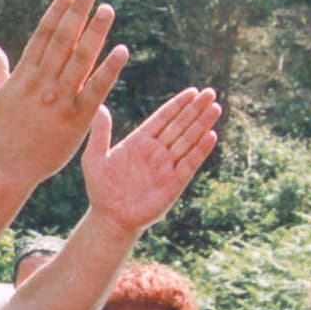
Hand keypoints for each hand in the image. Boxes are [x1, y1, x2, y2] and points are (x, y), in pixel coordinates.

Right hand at [0, 0, 128, 188]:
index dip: (58, 11)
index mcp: (24, 75)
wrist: (6, 167)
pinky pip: (96, 89)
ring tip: (107, 10)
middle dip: (77, 12)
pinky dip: (109, 69)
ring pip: (80, 58)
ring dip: (95, 32)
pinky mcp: (76, 118)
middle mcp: (43, 83)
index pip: (43, 35)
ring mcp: (60, 99)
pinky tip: (122, 50)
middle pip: (63, 40)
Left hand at [81, 89, 220, 232]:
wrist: (110, 218)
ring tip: (215, 108)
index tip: (193, 91)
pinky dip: (200, 150)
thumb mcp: (95, 158)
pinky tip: (210, 135)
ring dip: (202, 124)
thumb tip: (100, 107)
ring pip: (188, 141)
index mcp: (140, 142)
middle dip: (195, 110)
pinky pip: (189, 163)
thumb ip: (100, 133)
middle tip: (211, 93)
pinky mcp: (174, 183)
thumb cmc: (101, 189)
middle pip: (180, 125)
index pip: (163, 118)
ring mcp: (167, 167)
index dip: (178, 105)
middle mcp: (156, 152)